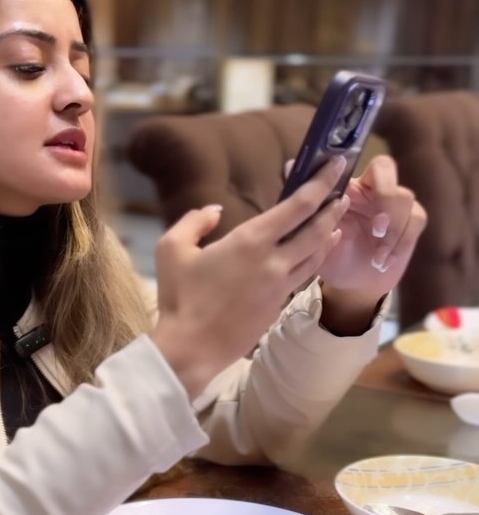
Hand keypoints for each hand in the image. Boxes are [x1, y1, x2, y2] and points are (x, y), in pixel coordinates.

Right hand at [151, 156, 349, 398]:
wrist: (191, 349)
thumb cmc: (180, 297)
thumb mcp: (172, 249)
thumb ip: (194, 221)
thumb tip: (213, 211)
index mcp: (251, 241)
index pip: (298, 206)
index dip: (321, 183)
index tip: (335, 165)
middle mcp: (275, 261)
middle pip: (318, 228)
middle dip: (334, 206)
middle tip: (344, 190)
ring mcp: (281, 286)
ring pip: (317, 254)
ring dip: (329, 233)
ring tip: (335, 220)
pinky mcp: (280, 306)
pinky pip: (304, 276)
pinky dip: (314, 259)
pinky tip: (313, 254)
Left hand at [317, 155, 426, 302]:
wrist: (350, 283)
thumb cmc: (330, 254)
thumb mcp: (313, 233)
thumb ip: (305, 203)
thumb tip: (289, 166)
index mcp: (349, 185)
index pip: (353, 160)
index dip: (359, 170)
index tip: (353, 195)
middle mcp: (373, 187)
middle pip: (387, 168)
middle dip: (384, 195)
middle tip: (376, 227)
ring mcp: (395, 204)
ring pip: (405, 198)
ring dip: (392, 228)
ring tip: (377, 253)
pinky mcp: (411, 222)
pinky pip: (416, 220)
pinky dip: (401, 242)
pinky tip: (384, 260)